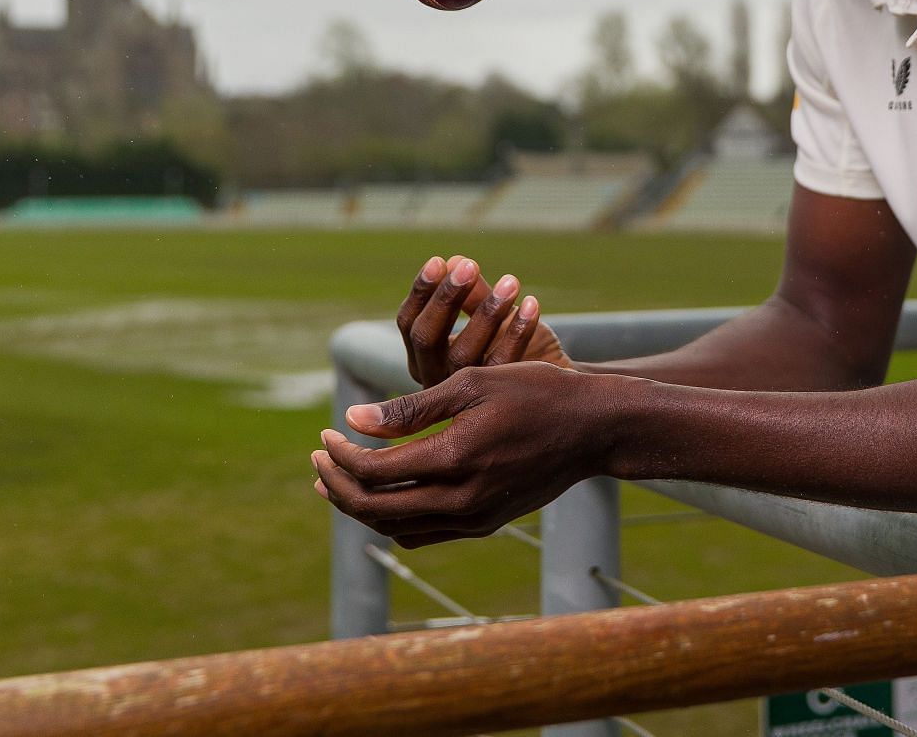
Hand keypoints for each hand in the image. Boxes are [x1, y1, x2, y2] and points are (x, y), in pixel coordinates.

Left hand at [313, 363, 600, 546]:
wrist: (596, 428)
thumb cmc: (537, 392)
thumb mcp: (473, 383)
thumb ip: (412, 407)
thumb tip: (353, 420)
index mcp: (456, 458)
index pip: (373, 471)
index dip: (339, 455)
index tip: (326, 432)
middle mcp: (463, 499)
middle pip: (375, 509)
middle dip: (337, 485)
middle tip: (320, 458)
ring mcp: (476, 518)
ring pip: (396, 529)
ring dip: (361, 506)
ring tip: (338, 479)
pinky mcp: (486, 523)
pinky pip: (425, 534)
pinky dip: (394, 520)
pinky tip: (385, 494)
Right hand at [397, 255, 570, 387]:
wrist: (549, 388)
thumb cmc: (512, 345)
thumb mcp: (489, 316)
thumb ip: (472, 295)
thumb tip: (456, 260)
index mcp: (423, 357)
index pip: (409, 322)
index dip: (422, 291)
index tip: (439, 260)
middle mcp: (434, 379)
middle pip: (427, 339)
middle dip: (446, 299)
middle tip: (469, 266)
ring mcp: (460, 395)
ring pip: (463, 353)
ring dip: (487, 313)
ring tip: (511, 282)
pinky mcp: (493, 399)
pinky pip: (502, 363)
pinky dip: (517, 332)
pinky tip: (532, 304)